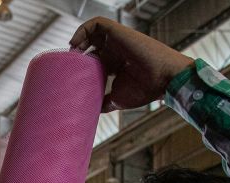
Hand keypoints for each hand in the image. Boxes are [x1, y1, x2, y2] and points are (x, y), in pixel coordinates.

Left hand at [70, 17, 192, 111]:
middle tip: (66, 65)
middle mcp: (115, 51)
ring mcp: (116, 41)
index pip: (94, 60)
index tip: (68, 75)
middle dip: (76, 53)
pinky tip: (75, 43)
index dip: (80, 65)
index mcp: (115, 64)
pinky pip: (97, 23)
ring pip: (92, 33)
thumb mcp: (117, 99)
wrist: (162, 79)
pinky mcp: (118, 32)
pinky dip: (83, 29)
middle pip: (90, 46)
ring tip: (71, 53)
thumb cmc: (145, 89)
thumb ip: (105, 102)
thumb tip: (91, 111)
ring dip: (78, 39)